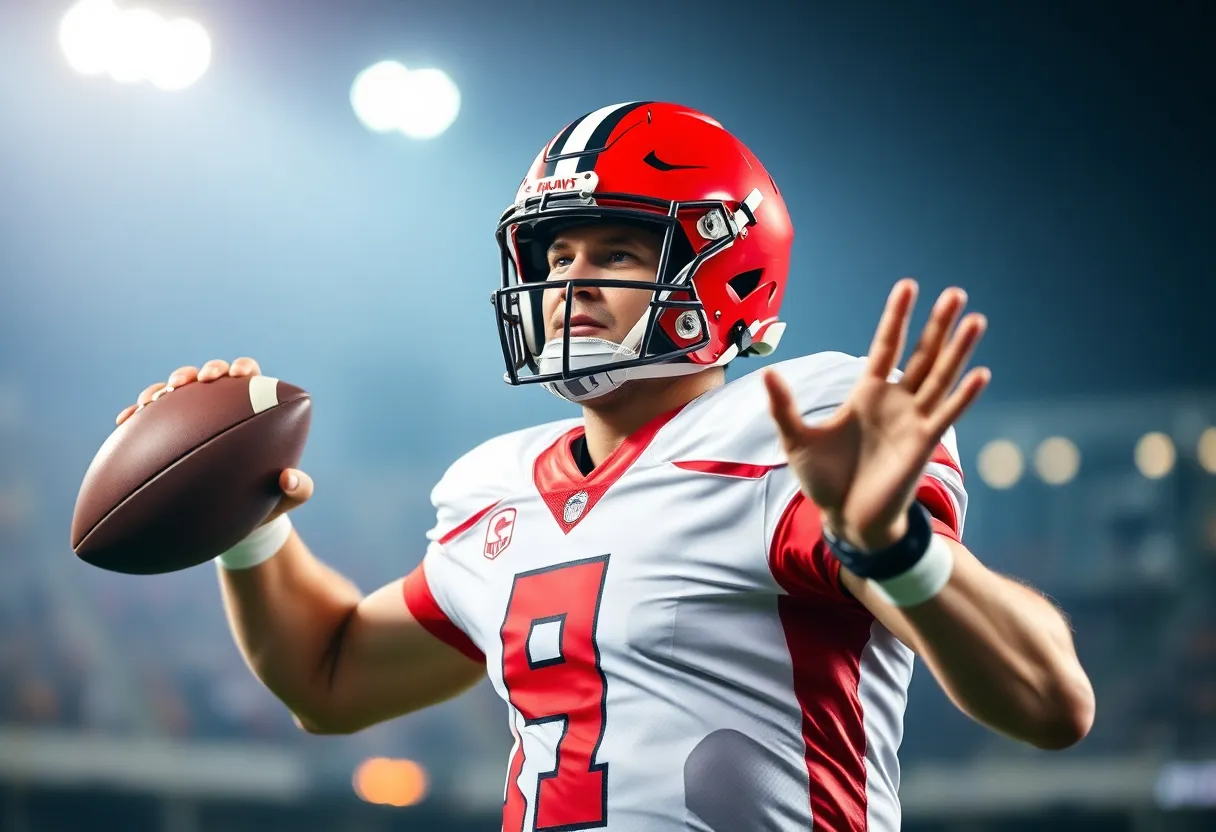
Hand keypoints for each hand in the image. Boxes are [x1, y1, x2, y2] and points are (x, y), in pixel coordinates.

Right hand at [115, 357, 313, 525]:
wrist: (235, 522)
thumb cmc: (266, 503)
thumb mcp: (286, 499)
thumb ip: (299, 489)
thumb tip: (289, 478)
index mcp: (253, 410)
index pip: (250, 378)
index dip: (244, 369)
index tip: (240, 375)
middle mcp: (220, 408)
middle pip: (208, 377)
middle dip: (198, 372)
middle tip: (193, 382)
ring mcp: (189, 420)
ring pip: (173, 393)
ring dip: (161, 388)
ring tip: (152, 399)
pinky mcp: (165, 436)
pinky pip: (147, 422)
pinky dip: (135, 416)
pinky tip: (123, 421)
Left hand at [765, 279, 989, 551]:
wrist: (845, 520)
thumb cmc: (824, 480)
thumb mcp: (797, 439)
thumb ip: (785, 406)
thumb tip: (767, 372)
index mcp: (866, 394)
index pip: (886, 346)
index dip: (896, 317)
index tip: (908, 286)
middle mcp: (895, 402)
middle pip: (922, 354)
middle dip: (938, 324)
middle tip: (956, 292)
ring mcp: (912, 422)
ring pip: (940, 378)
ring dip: (958, 351)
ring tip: (976, 320)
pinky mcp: (923, 446)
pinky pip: (947, 415)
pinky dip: (964, 396)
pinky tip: (981, 374)